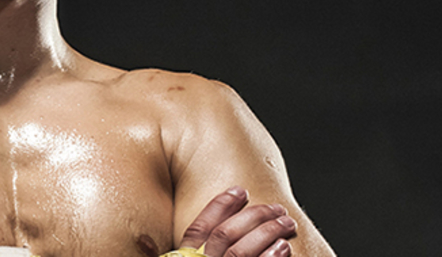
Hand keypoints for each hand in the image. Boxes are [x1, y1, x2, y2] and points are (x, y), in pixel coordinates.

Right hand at [179, 186, 295, 256]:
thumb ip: (174, 253)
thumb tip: (155, 237)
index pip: (199, 228)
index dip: (219, 206)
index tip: (240, 190)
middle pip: (225, 235)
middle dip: (253, 217)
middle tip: (276, 208)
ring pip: (241, 251)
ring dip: (266, 233)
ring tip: (286, 223)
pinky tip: (284, 247)